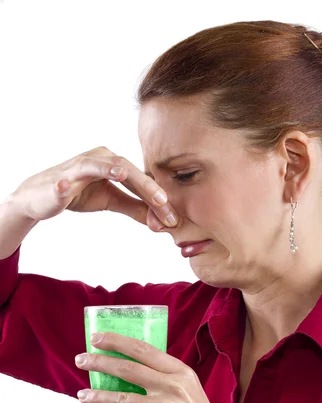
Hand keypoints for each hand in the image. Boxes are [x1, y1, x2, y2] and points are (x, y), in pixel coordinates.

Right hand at [9, 146, 178, 227]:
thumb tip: (160, 220)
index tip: (174, 217)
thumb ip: (135, 207)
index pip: (141, 178)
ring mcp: (78, 167)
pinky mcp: (59, 180)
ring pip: (98, 166)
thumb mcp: (111, 200)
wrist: (43, 197)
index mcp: (113, 163)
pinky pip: (63, 181)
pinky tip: (67, 187)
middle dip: (146, 186)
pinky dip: (66, 183)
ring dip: (111, 170)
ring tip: (123, 175)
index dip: (158, 196)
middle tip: (163, 203)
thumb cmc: (79, 193)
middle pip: (126, 168)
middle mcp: (98, 158)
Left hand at [74, 332, 233, 402]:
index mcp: (182, 372)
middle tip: (80, 359)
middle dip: (99, 362)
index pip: (144, 350)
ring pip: (120, 396)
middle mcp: (173, 385)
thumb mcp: (190, 393)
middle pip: (127, 368)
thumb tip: (131, 372)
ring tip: (81, 395)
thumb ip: (167, 381)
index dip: (117, 342)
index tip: (97, 337)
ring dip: (96, 395)